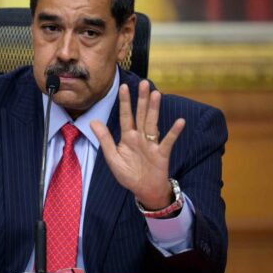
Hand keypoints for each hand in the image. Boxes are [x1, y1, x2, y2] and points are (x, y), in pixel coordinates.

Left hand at [90, 80, 184, 209]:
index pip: (125, 116)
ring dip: (154, 109)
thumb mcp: (112, 157)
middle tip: (144, 83)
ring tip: (156, 94)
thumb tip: (93, 121)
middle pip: (141, 115)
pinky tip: (180, 122)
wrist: (144, 190)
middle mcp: (140, 137)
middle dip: (142, 99)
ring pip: (152, 123)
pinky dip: (174, 132)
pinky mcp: (162, 153)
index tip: (123, 86)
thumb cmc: (128, 173)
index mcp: (127, 137)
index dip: (124, 102)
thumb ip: (104, 139)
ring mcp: (152, 144)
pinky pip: (168, 141)